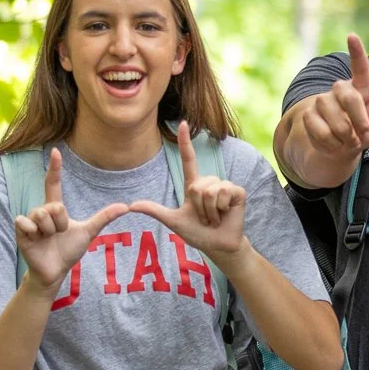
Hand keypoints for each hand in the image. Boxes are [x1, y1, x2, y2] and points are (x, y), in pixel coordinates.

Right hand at [14, 148, 128, 292]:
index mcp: (56, 208)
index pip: (53, 183)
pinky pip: (27, 222)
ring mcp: (30, 220)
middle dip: (61, 223)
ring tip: (48, 238)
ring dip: (49, 230)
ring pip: (43, 214)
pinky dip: (34, 233)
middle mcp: (42, 210)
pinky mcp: (20, 230)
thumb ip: (103, 218)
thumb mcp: (88, 232)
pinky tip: (36, 240)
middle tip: (58, 234)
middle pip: (55, 206)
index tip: (56, 151)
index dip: (55, 168)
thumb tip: (125, 206)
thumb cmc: (69, 251)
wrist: (55, 271)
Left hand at [129, 122, 247, 263]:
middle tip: (205, 218)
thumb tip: (131, 205)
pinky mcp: (238, 192)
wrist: (217, 246)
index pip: (188, 159)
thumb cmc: (197, 233)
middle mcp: (210, 182)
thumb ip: (155, 211)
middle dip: (198, 206)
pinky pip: (223, 192)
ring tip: (214, 218)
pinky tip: (225, 215)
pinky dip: (220, 208)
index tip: (182, 123)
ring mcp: (225, 186)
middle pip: (197, 185)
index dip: (185, 142)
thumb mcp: (173, 220)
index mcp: (195, 185)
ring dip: (209, 210)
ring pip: (210, 190)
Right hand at [286, 33, 368, 158]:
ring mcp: (322, 100)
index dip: (357, 52)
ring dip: (346, 138)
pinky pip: (322, 132)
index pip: (360, 67)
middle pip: (351, 101)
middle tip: (363, 136)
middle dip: (360, 124)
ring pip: (337, 122)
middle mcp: (340, 88)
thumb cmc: (365, 130)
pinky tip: (333, 142)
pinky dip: (332, 144)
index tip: (352, 35)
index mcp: (361, 87)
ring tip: (347, 139)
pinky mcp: (309, 114)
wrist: (340, 146)